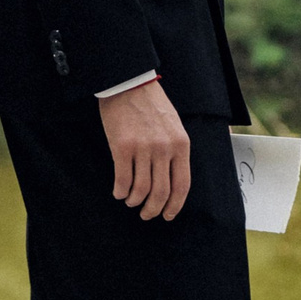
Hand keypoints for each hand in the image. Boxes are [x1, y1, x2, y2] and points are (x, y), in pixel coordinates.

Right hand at [99, 78, 190, 220]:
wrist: (129, 84)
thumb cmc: (152, 105)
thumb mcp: (175, 126)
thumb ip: (176, 151)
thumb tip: (173, 181)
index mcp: (181, 145)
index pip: (182, 185)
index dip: (174, 206)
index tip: (167, 215)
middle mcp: (164, 149)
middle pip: (160, 193)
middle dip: (152, 209)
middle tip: (146, 214)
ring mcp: (142, 148)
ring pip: (140, 190)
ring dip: (134, 201)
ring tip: (130, 200)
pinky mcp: (121, 147)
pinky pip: (122, 180)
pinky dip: (120, 191)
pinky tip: (118, 192)